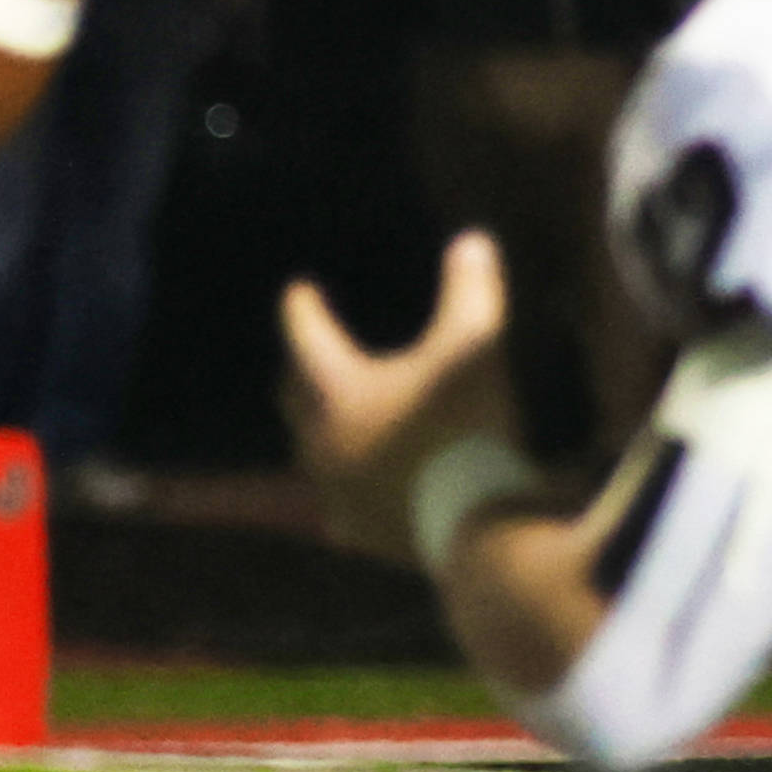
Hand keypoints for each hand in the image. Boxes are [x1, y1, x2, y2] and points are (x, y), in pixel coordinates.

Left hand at [278, 230, 520, 562]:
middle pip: (294, 396)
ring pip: (310, 450)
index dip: (303, 310)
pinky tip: (352, 489)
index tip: (297, 291)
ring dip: (317, 428)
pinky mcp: (356, 530)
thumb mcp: (475, 347)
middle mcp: (322, 441)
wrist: (477, 524)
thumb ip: (471, 290)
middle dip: (297, 371)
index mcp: (339, 391)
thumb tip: (471, 240)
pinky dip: (344, 484)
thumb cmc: (470, 426)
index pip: (307, 336)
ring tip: (330, 417)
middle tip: (305, 356)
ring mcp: (334, 490)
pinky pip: (337, 502)